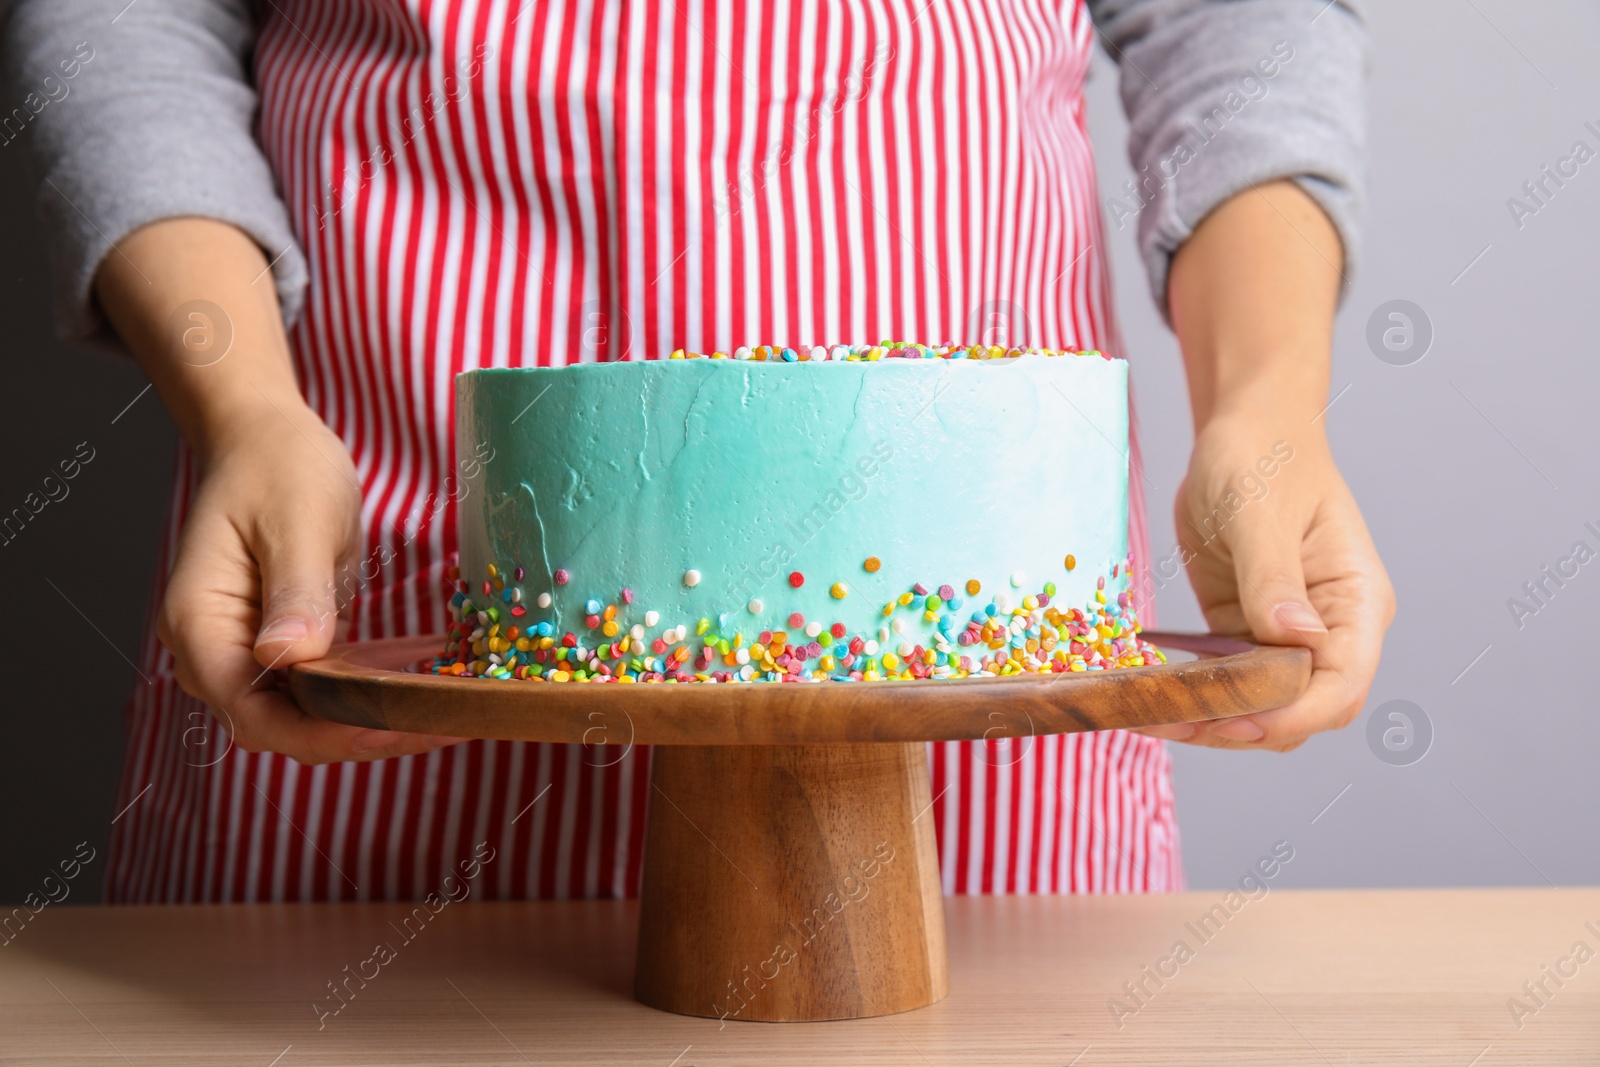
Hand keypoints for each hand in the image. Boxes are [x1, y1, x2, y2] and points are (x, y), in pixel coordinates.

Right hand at [158, 402, 464, 763]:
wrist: (267, 441)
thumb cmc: (277, 468)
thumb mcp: (297, 519)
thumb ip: (296, 590)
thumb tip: (291, 655)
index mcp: (201, 625)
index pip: (251, 712)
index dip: (319, 734)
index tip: (387, 730)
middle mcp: (213, 651)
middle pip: (279, 726)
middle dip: (355, 734)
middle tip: (439, 727)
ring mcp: (246, 652)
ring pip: (303, 716)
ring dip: (368, 722)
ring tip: (444, 719)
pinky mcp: (282, 647)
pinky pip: (321, 688)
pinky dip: (367, 696)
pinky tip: (423, 695)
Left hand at [1136, 418, 1393, 750]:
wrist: (1244, 432)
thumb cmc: (1264, 457)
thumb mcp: (1260, 511)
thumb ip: (1274, 577)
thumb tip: (1296, 638)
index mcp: (1355, 602)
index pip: (1341, 685)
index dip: (1291, 714)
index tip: (1233, 719)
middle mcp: (1332, 630)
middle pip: (1303, 711)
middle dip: (1244, 727)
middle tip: (1171, 722)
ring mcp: (1289, 636)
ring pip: (1264, 708)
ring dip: (1212, 721)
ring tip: (1149, 718)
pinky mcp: (1248, 634)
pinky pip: (1230, 683)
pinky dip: (1197, 698)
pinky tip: (1151, 699)